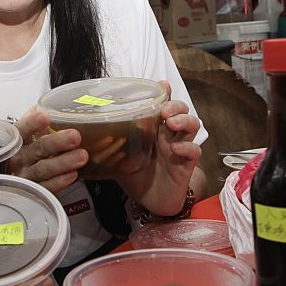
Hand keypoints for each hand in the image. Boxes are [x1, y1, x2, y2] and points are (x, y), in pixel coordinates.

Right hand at [7, 107, 87, 194]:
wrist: (10, 178)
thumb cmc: (20, 152)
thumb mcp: (23, 134)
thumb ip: (33, 118)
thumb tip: (46, 103)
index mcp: (14, 141)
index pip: (21, 129)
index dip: (32, 123)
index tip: (45, 116)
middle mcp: (18, 159)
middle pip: (36, 149)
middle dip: (56, 143)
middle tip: (74, 136)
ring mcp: (25, 176)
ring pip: (42, 169)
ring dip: (63, 162)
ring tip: (81, 156)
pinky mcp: (34, 192)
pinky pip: (46, 188)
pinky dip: (59, 182)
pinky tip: (72, 175)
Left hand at [116, 80, 202, 215]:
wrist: (149, 201)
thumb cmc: (136, 176)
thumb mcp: (120, 156)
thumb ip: (112, 143)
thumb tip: (91, 131)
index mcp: (154, 129)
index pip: (162, 105)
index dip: (164, 93)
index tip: (162, 85)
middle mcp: (168, 135)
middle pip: (181, 111)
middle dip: (175, 106)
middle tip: (164, 111)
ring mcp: (179, 148)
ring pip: (192, 125)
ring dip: (184, 120)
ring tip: (171, 123)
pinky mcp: (186, 165)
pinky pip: (194, 151)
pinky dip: (187, 147)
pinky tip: (176, 149)